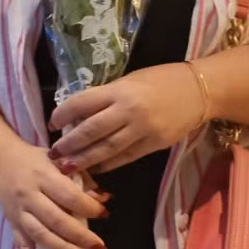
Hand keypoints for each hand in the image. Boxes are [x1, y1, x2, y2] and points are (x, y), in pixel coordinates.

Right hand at [0, 137, 108, 248]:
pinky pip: (19, 245)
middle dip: (80, 236)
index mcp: (43, 176)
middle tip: (101, 247)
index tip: (104, 214)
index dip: (88, 207)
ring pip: (41, 235)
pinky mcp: (12, 224)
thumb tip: (104, 198)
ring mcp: (19, 212)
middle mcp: (29, 196)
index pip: (69, 196)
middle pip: (56, 220)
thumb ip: (81, 178)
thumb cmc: (35, 161)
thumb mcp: (58, 161)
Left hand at [49, 64, 203, 173]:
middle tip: (53, 153)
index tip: (50, 124)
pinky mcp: (154, 144)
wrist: (198, 90)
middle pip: (90, 131)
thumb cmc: (161, 79)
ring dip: (84, 159)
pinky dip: (108, 164)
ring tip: (68, 167)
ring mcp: (142, 130)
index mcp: (119, 90)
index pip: (82, 103)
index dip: (62, 115)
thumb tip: (79, 114)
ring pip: (106, 149)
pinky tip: (95, 169)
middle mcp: (129, 110)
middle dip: (69, 144)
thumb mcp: (130, 80)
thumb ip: (106, 97)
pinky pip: (125, 157)